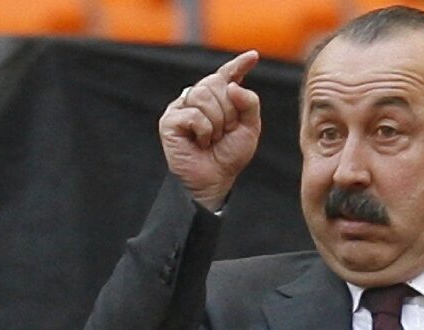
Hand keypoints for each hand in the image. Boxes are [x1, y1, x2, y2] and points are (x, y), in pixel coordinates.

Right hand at [159, 50, 261, 211]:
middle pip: (217, 84)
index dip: (239, 65)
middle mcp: (197, 98)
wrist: (214, 180)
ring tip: (212, 139)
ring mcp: (181, 107)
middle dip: (229, 111)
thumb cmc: (229, 156)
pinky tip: (201, 143)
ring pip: (204, 96)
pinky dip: (204, 131)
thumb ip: (249, 104)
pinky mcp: (170, 120)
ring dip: (217, 122)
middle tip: (224, 133)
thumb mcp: (249, 129)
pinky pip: (194, 114)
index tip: (253, 56)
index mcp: (218, 99)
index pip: (228, 75)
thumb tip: (233, 85)